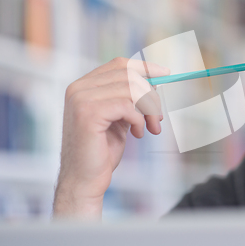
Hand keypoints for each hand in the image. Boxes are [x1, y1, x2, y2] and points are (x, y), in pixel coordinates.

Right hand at [53, 57, 168, 218]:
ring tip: (150, 128)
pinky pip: (128, 106)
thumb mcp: (119, 118)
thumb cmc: (102, 152)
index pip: (119, 64)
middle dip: (151, 95)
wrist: (85, 180)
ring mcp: (81, 99)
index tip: (165, 73)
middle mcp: (79, 88)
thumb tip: (154, 82)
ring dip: (148, 110)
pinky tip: (136, 134)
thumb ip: (129, 100)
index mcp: (84, 86)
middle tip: (158, 117)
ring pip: (131, 89)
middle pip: (128, 75)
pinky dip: (139, 120)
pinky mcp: (88, 113)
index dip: (145, 68)